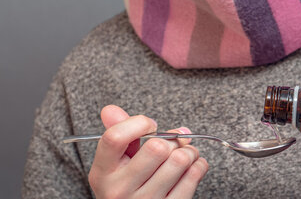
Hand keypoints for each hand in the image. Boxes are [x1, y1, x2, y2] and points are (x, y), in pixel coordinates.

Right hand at [88, 105, 208, 197]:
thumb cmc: (125, 184)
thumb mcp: (113, 162)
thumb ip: (116, 132)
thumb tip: (111, 110)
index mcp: (103, 173)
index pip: (115, 137)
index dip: (138, 123)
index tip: (150, 125)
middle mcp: (120, 190)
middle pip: (157, 148)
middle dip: (172, 138)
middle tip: (175, 140)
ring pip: (179, 160)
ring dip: (189, 150)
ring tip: (185, 152)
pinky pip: (193, 176)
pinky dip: (198, 165)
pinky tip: (192, 165)